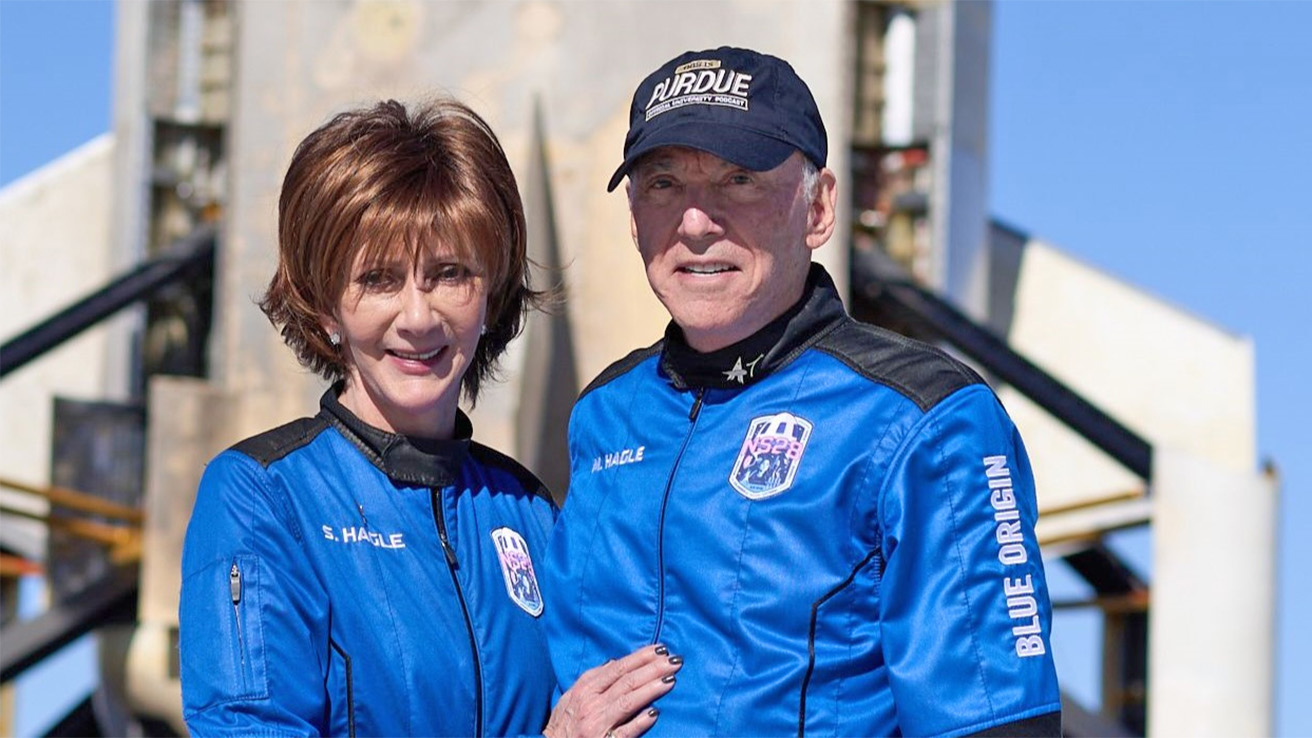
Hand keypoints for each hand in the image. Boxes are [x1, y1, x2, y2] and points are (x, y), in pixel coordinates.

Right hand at [543, 644, 682, 737]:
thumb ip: (593, 679)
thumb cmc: (563, 724)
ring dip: (651, 690)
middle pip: (626, 681)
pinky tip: (655, 713)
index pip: (618, 668)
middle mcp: (591, 703)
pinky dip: (640, 722)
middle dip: (652, 669)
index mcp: (585, 689)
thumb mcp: (571, 696)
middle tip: (675, 661)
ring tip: (670, 680)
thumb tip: (613, 662)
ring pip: (628, 701)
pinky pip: (624, 731)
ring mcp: (597, 723)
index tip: (661, 650)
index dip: (640, 657)